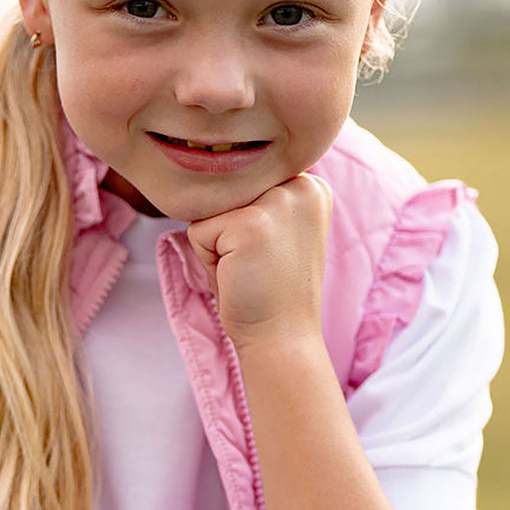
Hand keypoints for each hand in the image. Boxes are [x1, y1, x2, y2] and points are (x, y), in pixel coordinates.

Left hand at [186, 173, 332, 352]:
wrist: (283, 337)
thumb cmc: (271, 290)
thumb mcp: (276, 231)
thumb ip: (258, 198)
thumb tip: (212, 172)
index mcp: (311, 185)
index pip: (245, 183)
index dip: (241, 224)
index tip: (269, 255)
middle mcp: (301, 185)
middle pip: (226, 192)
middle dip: (227, 232)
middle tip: (256, 265)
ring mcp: (277, 202)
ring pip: (211, 209)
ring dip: (216, 245)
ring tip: (246, 269)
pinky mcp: (249, 223)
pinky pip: (198, 232)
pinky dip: (207, 260)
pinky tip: (238, 277)